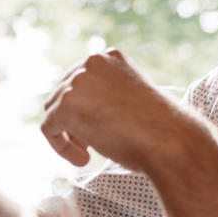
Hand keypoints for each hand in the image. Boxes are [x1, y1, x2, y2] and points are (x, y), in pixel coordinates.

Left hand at [39, 49, 190, 170]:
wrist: (168, 139)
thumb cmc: (157, 127)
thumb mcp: (128, 98)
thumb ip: (104, 95)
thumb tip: (79, 108)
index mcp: (109, 56)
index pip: (79, 80)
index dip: (83, 108)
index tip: (94, 130)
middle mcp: (90, 61)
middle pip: (61, 93)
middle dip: (71, 121)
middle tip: (88, 147)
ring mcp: (76, 80)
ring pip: (52, 110)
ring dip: (67, 135)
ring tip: (87, 155)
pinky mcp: (66, 104)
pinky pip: (49, 127)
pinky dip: (61, 146)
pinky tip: (83, 159)